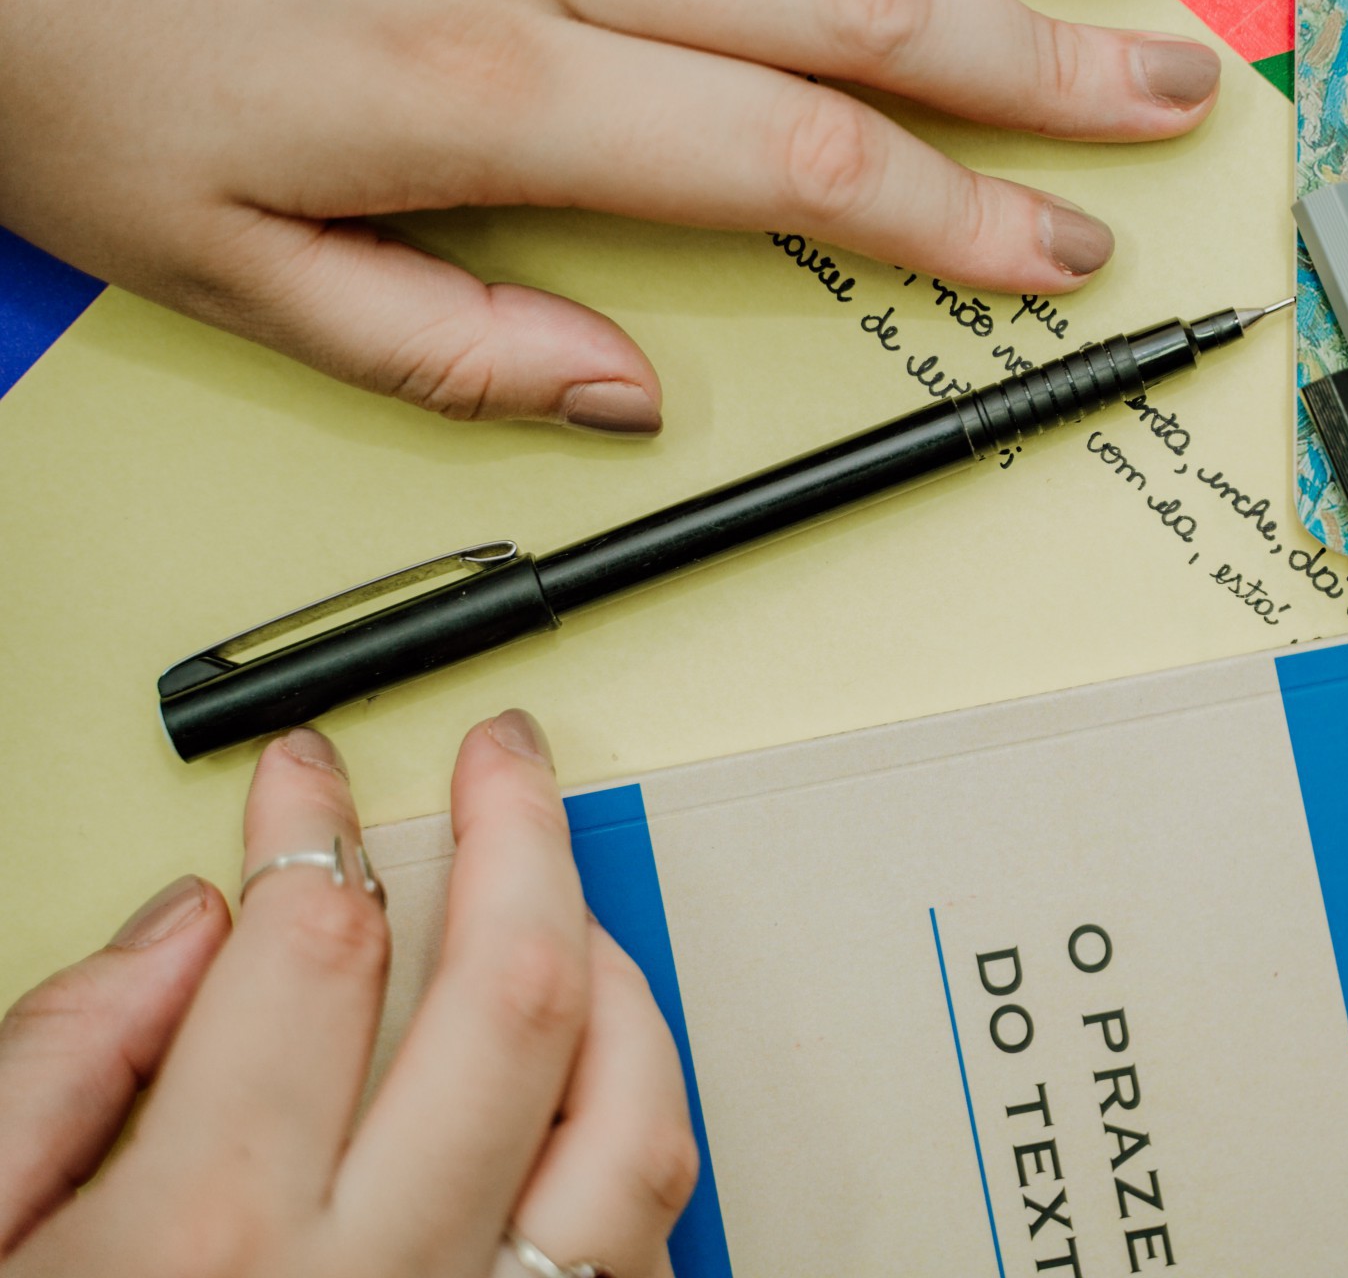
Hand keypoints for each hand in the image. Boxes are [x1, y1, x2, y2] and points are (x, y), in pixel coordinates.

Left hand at [0, 0, 1220, 432]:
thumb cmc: (66, 72)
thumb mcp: (229, 271)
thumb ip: (444, 346)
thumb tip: (623, 396)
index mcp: (490, 89)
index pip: (789, 154)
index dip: (947, 211)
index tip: (1055, 258)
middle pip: (848, 2)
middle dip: (1035, 61)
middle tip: (1169, 96)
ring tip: (1104, 17)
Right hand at [0, 714, 693, 1277]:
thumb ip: (54, 1075)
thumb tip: (181, 934)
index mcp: (207, 1240)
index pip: (312, 948)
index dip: (313, 823)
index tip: (308, 779)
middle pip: (511, 993)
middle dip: (521, 835)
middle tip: (506, 761)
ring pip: (629, 1114)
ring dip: (620, 972)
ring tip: (574, 899)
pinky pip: (645, 1238)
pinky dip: (644, 1122)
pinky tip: (603, 1068)